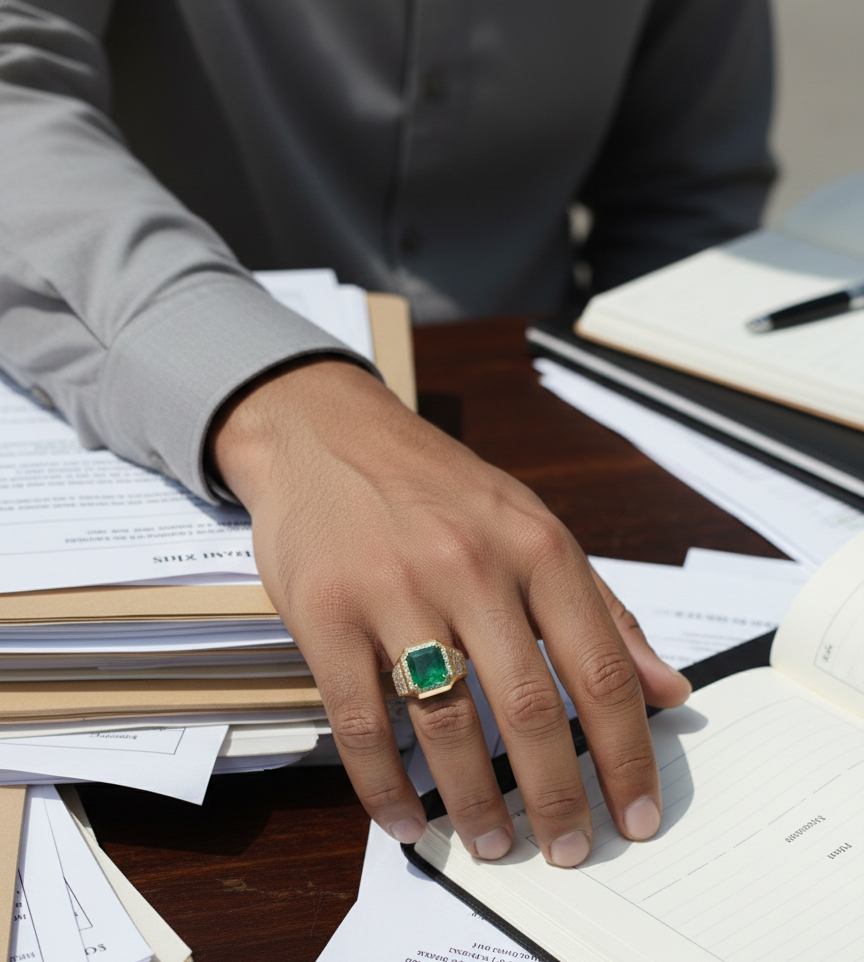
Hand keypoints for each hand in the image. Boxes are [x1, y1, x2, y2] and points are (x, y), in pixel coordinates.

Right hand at [208, 359, 690, 865]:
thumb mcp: (532, 526)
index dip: (628, 752)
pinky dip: (384, 786)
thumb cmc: (437, 488)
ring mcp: (393, 590)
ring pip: (445, 724)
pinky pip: (361, 722)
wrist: (328, 437)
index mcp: (536, 545)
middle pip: (528, 707)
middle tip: (568, 849)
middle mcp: (470, 566)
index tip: (637, 813)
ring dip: (473, 803)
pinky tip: (403, 821)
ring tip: (493, 843)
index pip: (600, 667)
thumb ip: (603, 608)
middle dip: (558, 795)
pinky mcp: (325, 614)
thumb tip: (668, 689)